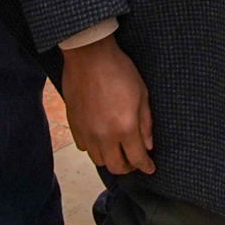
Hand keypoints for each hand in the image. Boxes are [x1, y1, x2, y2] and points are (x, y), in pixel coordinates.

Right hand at [60, 35, 154, 173]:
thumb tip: (148, 145)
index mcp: (125, 127)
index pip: (136, 158)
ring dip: (111, 159)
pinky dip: (94, 148)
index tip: (150, 168)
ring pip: (98, 160)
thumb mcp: (142, 94)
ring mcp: (87, 132)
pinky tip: (101, 138)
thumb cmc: (119, 70)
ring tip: (118, 150)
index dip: (145, 166)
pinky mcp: (74, 125)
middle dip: (128, 167)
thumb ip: (145, 123)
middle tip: (135, 161)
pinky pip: (84, 148)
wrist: (89, 56)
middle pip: (116, 167)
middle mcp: (104, 135)